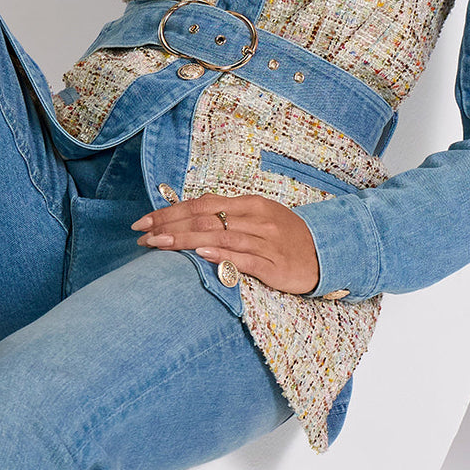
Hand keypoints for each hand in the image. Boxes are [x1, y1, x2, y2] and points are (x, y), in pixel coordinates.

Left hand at [131, 192, 320, 294]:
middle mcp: (256, 219)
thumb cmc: (283, 237)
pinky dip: (221, 255)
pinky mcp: (275, 265)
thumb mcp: (256, 219)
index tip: (144, 222)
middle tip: (143, 234)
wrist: (326, 254)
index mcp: (249, 204)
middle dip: (170, 226)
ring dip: (186, 240)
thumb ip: (225, 217)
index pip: (201, 204)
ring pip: (220, 236)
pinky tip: (201, 254)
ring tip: (159, 244)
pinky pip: (245, 258)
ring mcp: (266, 241)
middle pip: (205, 218)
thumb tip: (184, 219)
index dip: (170, 212)